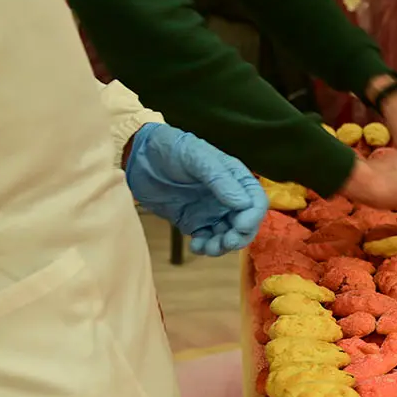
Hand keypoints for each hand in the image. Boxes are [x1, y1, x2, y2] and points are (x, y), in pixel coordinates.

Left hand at [125, 123, 267, 255]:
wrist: (140, 157)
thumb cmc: (172, 149)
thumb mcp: (198, 158)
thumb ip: (220, 180)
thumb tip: (244, 204)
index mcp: (235, 178)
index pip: (256, 201)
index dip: (253, 217)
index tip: (241, 226)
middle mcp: (228, 197)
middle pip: (246, 224)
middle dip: (239, 236)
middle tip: (225, 242)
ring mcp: (212, 211)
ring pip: (228, 236)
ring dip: (222, 246)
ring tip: (207, 247)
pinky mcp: (194, 222)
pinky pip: (207, 240)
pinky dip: (205, 247)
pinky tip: (196, 245)